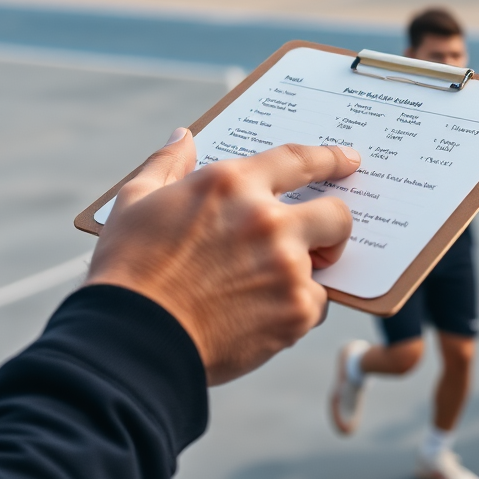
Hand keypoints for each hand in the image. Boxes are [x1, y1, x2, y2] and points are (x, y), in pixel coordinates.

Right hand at [86, 129, 360, 384]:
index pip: (299, 160)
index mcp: (230, 185)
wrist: (133, 342)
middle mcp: (267, 220)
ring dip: (301, 277)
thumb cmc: (129, 270)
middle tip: (317, 242)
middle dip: (333, 227)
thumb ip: (166, 164)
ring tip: (259, 293)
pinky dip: (293, 312)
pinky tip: (257, 319)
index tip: (349, 160)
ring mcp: (287, 267)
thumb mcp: (135, 201)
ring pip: (322, 268)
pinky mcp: (296, 311)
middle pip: (336, 214)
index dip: (329, 159)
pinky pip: (314, 307)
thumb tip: (183, 136)